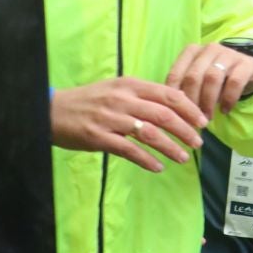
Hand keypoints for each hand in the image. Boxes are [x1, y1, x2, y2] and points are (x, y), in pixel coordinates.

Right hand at [51, 78, 206, 173]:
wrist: (50, 110)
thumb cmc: (88, 100)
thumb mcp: (116, 89)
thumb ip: (142, 96)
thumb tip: (174, 108)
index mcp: (130, 85)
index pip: (168, 95)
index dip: (189, 109)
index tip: (203, 122)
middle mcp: (122, 99)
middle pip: (164, 115)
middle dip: (186, 130)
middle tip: (199, 143)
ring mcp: (110, 119)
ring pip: (149, 133)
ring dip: (170, 147)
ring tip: (184, 158)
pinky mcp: (98, 137)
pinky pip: (129, 150)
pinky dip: (146, 159)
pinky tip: (158, 167)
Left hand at [166, 42, 252, 119]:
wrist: (248, 69)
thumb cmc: (217, 77)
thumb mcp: (199, 79)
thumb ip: (185, 87)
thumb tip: (174, 107)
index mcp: (192, 51)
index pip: (175, 74)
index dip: (175, 97)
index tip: (177, 113)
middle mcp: (209, 49)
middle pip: (193, 77)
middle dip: (192, 101)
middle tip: (193, 118)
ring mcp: (229, 54)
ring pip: (212, 78)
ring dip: (208, 102)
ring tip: (208, 117)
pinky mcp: (246, 64)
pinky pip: (234, 83)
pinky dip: (228, 99)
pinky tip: (225, 110)